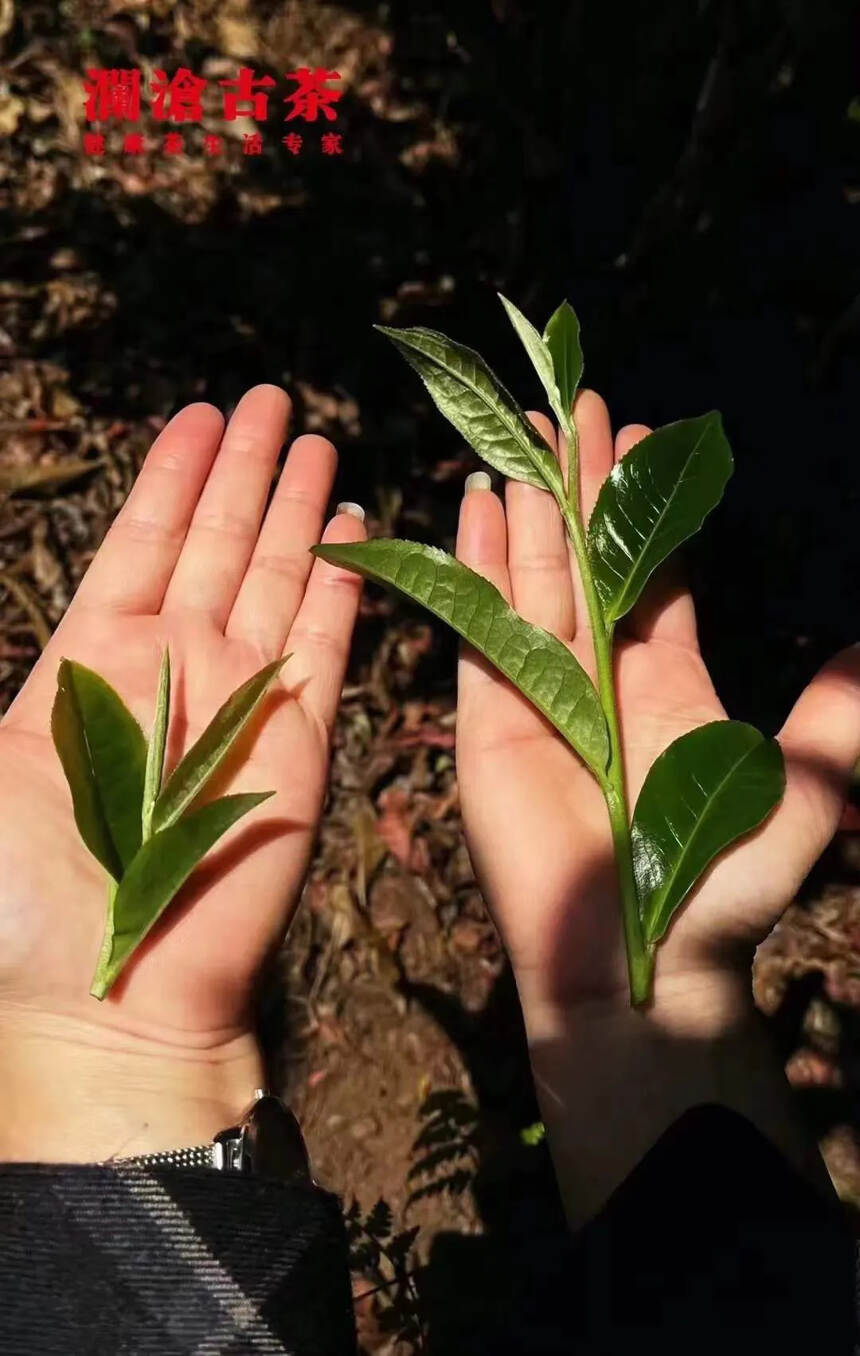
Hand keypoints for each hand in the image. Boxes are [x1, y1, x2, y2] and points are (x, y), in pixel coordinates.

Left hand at [0, 385, 364, 1158]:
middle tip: (269, 398)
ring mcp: (242, 700)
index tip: (195, 414)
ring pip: (275, 576)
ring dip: (294, 508)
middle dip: (241, 470)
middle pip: (215, 544)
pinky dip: (341, 585)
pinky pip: (326, 641)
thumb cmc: (27, 903)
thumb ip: (25, 698)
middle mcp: (174, 669)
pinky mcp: (302, 738)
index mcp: (92, 666)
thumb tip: (32, 637)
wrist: (116, 996)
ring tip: (313, 439)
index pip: (140, 545)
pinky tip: (354, 528)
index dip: (170, 477)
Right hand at [455, 391, 859, 1216]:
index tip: (643, 439)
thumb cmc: (716, 895)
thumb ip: (829, 723)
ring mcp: (539, 694)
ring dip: (526, 508)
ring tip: (523, 435)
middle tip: (575, 407)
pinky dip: (472, 567)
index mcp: (671, 685)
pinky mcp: (487, 720)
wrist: (629, 968)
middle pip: (586, 560)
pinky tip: (471, 507)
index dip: (648, 508)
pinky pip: (476, 629)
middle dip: (581, 485)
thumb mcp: (793, 796)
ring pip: (530, 580)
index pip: (656, 575)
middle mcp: (601, 679)